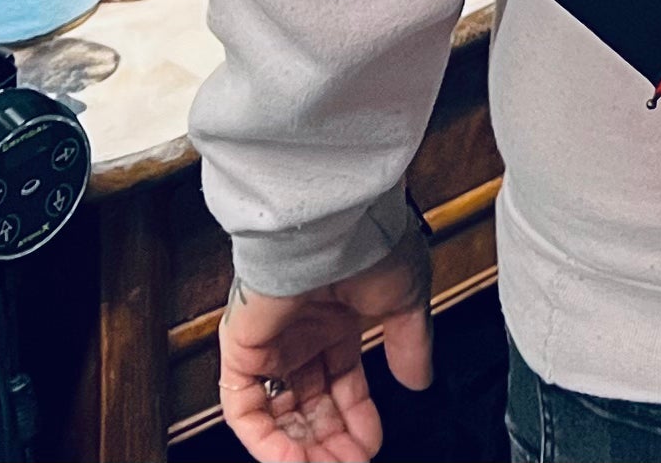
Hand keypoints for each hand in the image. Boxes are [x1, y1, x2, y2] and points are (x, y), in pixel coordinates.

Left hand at [218, 227, 432, 462]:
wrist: (335, 222)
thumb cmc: (370, 242)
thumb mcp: (404, 300)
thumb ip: (410, 345)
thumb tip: (420, 381)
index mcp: (334, 316)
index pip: (340, 382)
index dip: (356, 416)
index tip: (371, 443)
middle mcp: (298, 332)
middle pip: (309, 404)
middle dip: (331, 440)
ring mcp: (268, 343)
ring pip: (276, 414)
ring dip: (301, 449)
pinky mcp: (240, 351)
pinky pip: (244, 411)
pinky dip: (267, 444)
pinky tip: (297, 461)